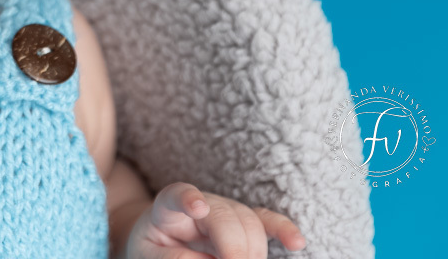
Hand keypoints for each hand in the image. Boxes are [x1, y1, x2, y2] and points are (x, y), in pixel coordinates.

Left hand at [124, 182, 305, 258]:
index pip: (177, 195)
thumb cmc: (154, 249)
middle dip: (234, 246)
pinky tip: (296, 242)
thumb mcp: (151, 255)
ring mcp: (226, 211)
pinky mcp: (245, 224)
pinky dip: (283, 230)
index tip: (198, 207)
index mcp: (168, 208)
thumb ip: (173, 258)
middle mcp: (202, 204)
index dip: (189, 198)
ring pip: (249, 223)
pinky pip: (268, 222)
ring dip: (252, 252)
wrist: (160, 244)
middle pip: (224, 215)